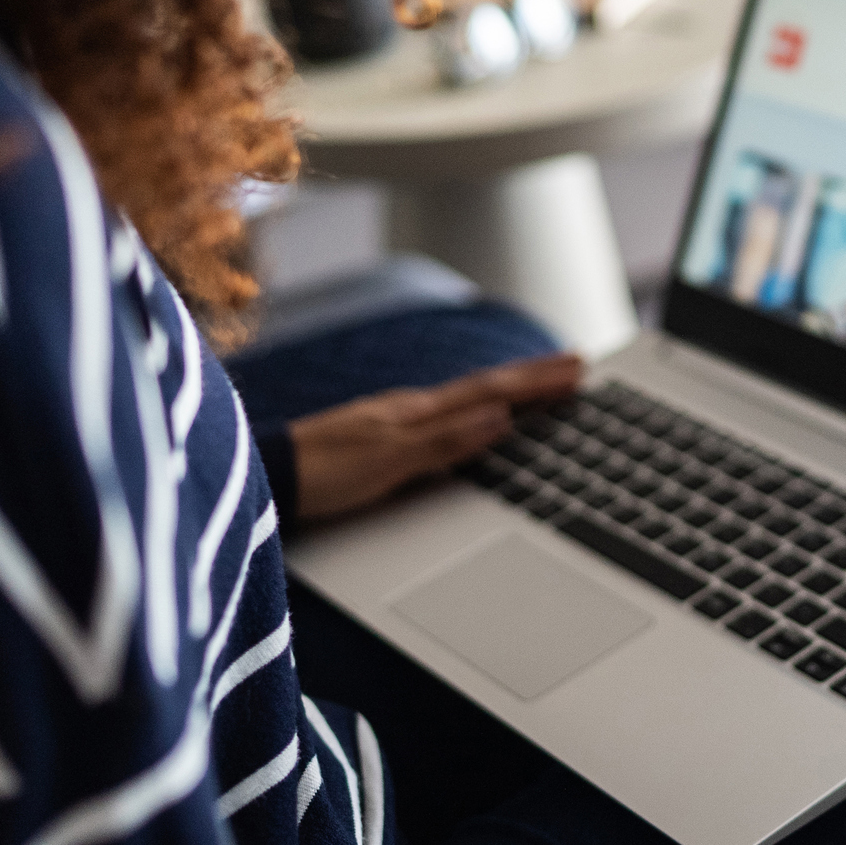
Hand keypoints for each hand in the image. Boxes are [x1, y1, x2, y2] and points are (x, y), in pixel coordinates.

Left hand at [287, 354, 582, 518]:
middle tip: (577, 364)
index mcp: (417, 412)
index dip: (536, 382)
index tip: (579, 368)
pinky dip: (478, 406)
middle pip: (485, 386)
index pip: (492, 391)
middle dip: (534, 376)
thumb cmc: (319, 476)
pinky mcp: (383, 436)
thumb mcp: (388, 461)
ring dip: (509, 387)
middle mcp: (410, 409)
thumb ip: (446, 440)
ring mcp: (395, 420)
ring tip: (540, 381)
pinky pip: (447, 413)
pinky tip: (478, 412)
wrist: (266, 480)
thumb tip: (502, 417)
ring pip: (467, 397)